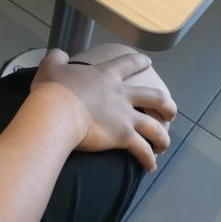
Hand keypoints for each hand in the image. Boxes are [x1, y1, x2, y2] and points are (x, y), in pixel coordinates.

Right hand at [30, 49, 177, 171]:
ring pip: (155, 128)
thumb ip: (57, 58)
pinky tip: (150, 166)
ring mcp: (125, 117)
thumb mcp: (51, 66)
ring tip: (163, 144)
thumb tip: (60, 55)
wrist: (57, 113)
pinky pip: (143, 151)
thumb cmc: (53, 89)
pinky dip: (149, 160)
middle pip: (155, 98)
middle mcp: (122, 95)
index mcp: (106, 75)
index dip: (139, 61)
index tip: (148, 61)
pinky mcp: (124, 137)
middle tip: (170, 112)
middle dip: (167, 105)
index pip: (127, 64)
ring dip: (163, 138)